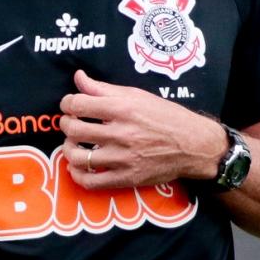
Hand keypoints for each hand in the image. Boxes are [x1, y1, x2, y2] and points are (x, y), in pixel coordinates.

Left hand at [59, 69, 224, 189]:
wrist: (194, 145)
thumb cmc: (167, 117)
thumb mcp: (138, 95)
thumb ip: (104, 89)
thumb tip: (78, 77)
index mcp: (123, 109)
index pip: (78, 104)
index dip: (67, 103)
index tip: (70, 105)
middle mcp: (121, 133)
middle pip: (74, 130)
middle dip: (66, 124)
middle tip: (70, 123)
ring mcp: (123, 158)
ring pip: (78, 157)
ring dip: (68, 149)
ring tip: (74, 145)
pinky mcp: (126, 178)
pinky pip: (90, 181)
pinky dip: (77, 175)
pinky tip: (78, 167)